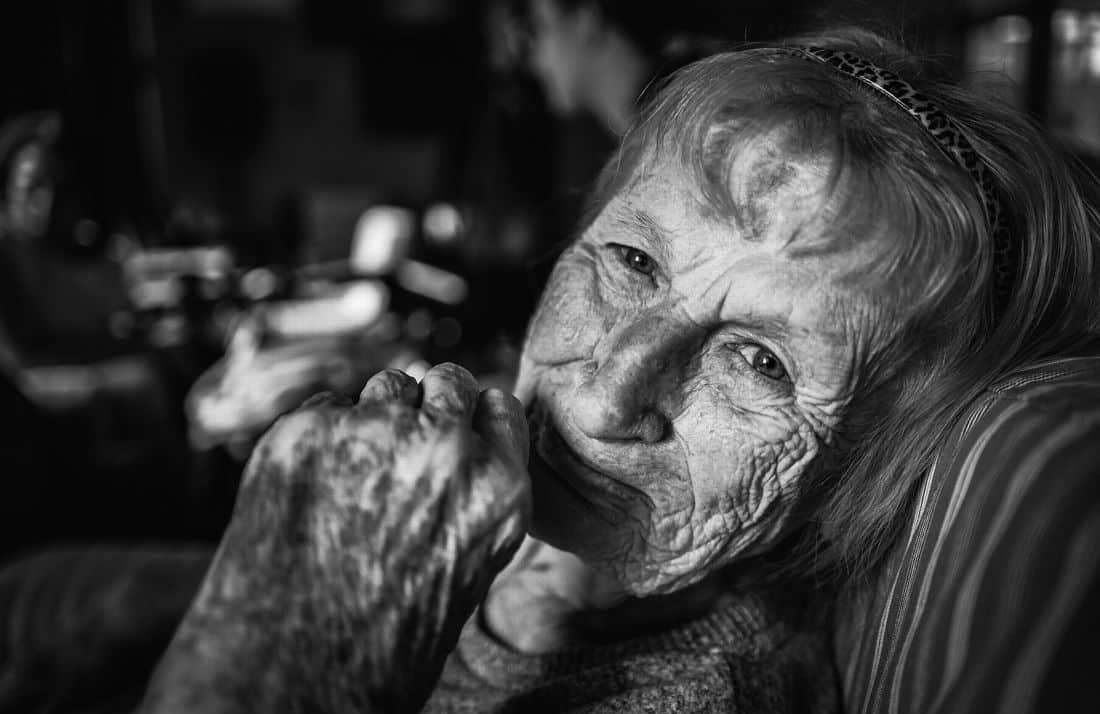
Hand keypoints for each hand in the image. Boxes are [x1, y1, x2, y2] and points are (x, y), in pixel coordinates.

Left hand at [142, 364, 530, 712]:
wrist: (287, 680)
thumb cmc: (381, 646)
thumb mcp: (466, 572)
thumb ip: (471, 499)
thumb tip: (458, 449)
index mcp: (497, 492)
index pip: (499, 407)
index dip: (475, 415)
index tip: (458, 422)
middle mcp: (444, 451)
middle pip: (447, 380)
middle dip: (428, 404)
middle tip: (403, 440)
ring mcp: (372, 434)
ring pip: (385, 387)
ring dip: (375, 417)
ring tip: (353, 475)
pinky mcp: (305, 433)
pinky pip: (325, 409)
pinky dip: (320, 437)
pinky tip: (310, 488)